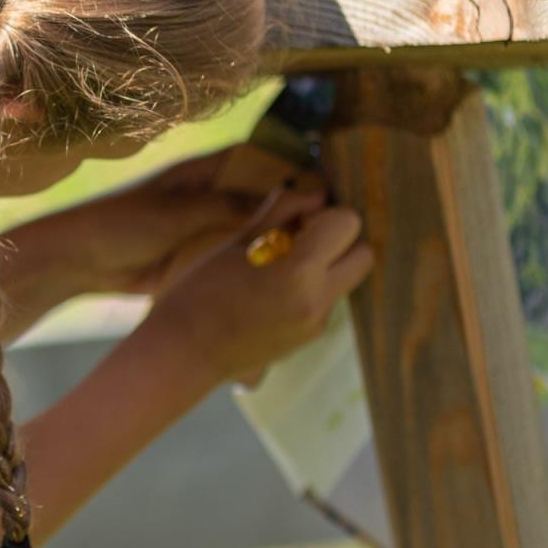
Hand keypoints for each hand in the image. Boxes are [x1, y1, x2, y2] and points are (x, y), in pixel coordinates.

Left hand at [51, 144, 326, 297]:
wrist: (80, 262)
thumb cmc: (122, 224)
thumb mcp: (179, 213)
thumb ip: (233, 206)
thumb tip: (297, 200)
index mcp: (207, 171)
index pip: (266, 161)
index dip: (301, 171)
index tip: (338, 186)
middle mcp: (216, 195)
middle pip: (270, 198)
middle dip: (302, 210)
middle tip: (345, 226)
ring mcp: (211, 227)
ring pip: (260, 230)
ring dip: (287, 240)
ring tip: (330, 253)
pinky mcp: (204, 257)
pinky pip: (242, 257)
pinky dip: (264, 264)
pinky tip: (296, 276)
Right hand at [139, 185, 374, 387]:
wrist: (183, 352)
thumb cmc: (198, 293)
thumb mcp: (233, 245)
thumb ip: (278, 215)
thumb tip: (312, 195)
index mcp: (298, 271)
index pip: (347, 223)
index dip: (325, 215)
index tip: (298, 222)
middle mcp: (318, 299)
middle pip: (363, 254)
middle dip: (339, 241)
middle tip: (300, 241)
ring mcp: (316, 323)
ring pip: (346, 279)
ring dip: (326, 266)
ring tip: (281, 268)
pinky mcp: (308, 338)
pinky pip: (326, 302)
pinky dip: (310, 290)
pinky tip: (271, 294)